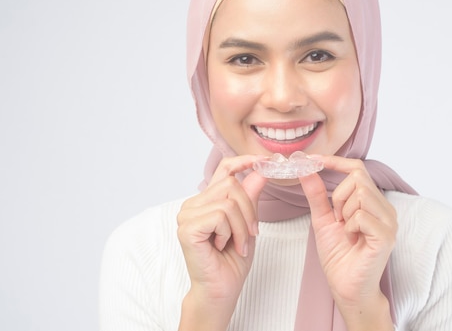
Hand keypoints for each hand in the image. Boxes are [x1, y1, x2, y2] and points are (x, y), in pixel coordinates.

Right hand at [177, 155, 266, 330]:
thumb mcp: (248, 223)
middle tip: (250, 234)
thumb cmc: (232, 261)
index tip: (264, 161)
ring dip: (242, 225)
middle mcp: (193, 204)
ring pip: (228, 200)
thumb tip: (261, 170)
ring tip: (237, 243)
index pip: (224, 169)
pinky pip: (221, 215)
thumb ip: (251, 196)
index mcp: (206, 200)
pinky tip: (223, 246)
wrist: (221, 290)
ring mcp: (187, 215)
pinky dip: (231, 232)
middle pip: (231, 183)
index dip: (243, 161)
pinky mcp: (187, 228)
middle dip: (249, 209)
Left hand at [299, 155, 396, 329]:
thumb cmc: (339, 256)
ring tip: (346, 231)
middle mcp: (385, 208)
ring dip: (344, 212)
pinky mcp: (386, 236)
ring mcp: (389, 221)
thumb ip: (316, 194)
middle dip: (339, 196)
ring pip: (360, 193)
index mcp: (372, 202)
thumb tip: (305, 169)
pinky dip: (350, 226)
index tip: (313, 159)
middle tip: (337, 219)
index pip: (358, 169)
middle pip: (358, 178)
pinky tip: (352, 239)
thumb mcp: (322, 219)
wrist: (346, 287)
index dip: (336, 161)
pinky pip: (362, 215)